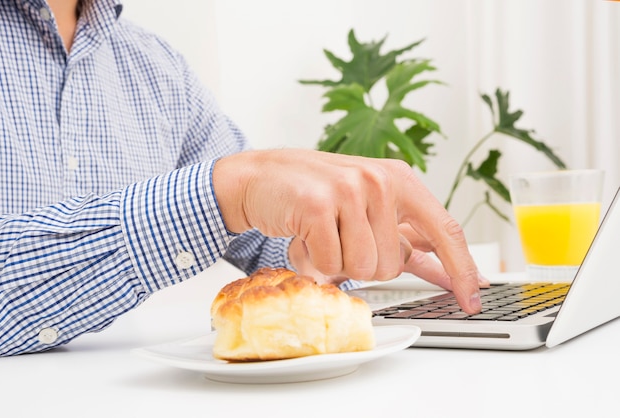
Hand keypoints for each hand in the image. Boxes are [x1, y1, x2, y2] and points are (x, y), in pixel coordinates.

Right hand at [213, 149, 482, 313]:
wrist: (260, 176)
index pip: (446, 230)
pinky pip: (327, 263)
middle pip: (393, 265)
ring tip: (320, 235)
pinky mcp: (317, 203)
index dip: (462, 269)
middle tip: (339, 238)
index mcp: (399, 180)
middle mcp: (379, 181)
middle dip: (361, 263)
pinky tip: (302, 234)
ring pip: (361, 268)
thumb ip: (404, 237)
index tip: (472, 298)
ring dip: (335, 263)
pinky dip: (311, 260)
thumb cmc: (315, 195)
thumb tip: (443, 268)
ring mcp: (349, 190)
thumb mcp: (368, 208)